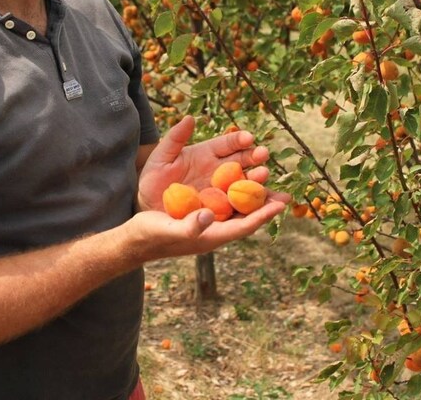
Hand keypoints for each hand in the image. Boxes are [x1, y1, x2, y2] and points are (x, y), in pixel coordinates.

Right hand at [125, 199, 287, 260]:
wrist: (135, 238)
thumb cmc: (150, 236)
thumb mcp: (169, 230)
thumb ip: (189, 226)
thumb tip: (209, 215)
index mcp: (210, 236)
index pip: (243, 226)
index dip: (262, 215)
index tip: (281, 204)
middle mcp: (214, 229)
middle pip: (245, 217)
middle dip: (264, 206)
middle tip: (286, 194)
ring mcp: (208, 223)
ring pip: (237, 209)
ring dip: (252, 197)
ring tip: (269, 184)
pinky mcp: (201, 215)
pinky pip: (224, 203)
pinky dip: (235, 193)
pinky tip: (240, 180)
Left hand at [137, 115, 282, 212]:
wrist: (149, 210)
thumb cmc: (154, 181)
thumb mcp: (161, 158)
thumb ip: (175, 138)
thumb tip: (189, 118)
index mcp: (208, 153)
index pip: (228, 143)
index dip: (239, 140)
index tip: (248, 138)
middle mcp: (220, 171)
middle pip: (243, 162)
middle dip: (255, 159)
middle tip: (263, 156)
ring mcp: (224, 191)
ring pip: (248, 185)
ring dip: (261, 184)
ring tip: (268, 178)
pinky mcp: (224, 212)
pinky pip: (244, 209)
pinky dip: (260, 209)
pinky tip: (274, 208)